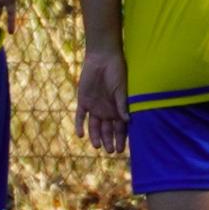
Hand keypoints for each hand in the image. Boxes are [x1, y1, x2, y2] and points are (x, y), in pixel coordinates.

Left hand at [74, 41, 127, 155]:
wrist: (102, 58)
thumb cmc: (117, 72)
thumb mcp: (121, 89)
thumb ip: (122, 105)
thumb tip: (128, 121)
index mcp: (118, 109)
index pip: (120, 128)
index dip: (121, 139)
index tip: (120, 150)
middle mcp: (106, 111)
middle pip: (107, 130)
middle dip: (108, 141)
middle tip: (109, 151)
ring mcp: (94, 107)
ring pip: (94, 126)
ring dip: (95, 136)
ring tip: (97, 146)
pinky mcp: (83, 101)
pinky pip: (81, 116)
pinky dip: (80, 125)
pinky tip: (80, 135)